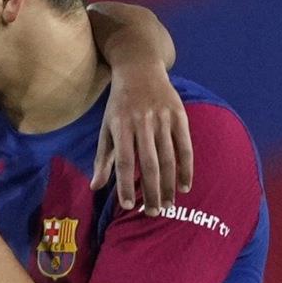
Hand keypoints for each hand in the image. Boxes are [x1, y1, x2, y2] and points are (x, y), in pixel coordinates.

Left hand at [90, 62, 192, 215]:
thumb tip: (94, 187)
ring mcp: (162, 118)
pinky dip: (186, 168)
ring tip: (168, 204)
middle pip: (148, 163)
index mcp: (120, 126)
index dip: (125, 184)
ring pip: (168, 157)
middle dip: (151, 191)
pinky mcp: (179, 115)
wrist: (140, 69)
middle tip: (154, 213)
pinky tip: (184, 186)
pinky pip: (185, 146)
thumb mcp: (106, 127)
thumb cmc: (119, 105)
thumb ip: (102, 159)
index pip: (123, 161)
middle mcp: (142, 122)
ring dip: (169, 184)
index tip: (129, 206)